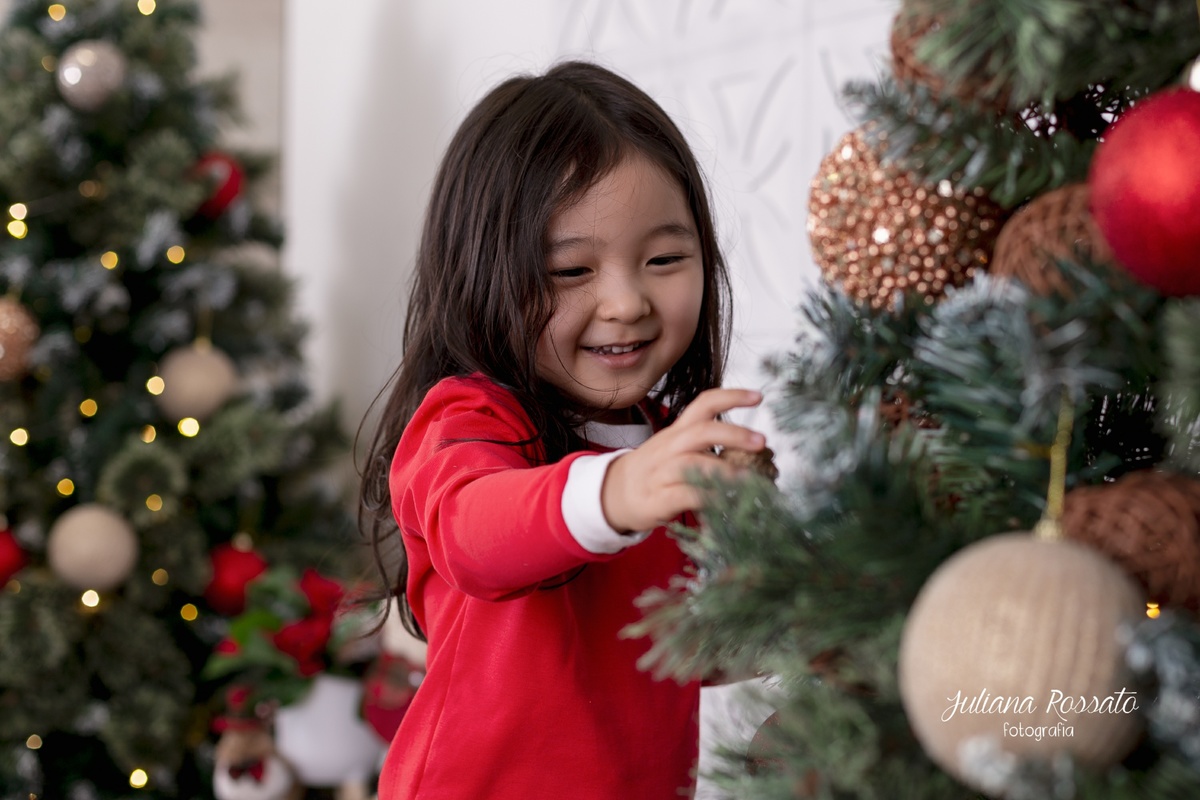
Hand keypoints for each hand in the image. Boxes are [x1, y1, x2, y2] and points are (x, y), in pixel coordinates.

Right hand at [600, 388, 765, 532]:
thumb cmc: (656, 471)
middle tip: (761, 441)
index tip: (758, 396)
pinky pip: (685, 495)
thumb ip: (706, 446)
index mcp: (678, 432)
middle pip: (700, 431)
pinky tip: (726, 502)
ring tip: (749, 478)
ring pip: (692, 464)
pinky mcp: (658, 499)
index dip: (730, 397)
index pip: (703, 404)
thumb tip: (750, 448)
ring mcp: (662, 473)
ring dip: (723, 470)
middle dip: (733, 434)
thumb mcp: (675, 449)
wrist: (614, 494)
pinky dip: (707, 497)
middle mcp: (670, 448)